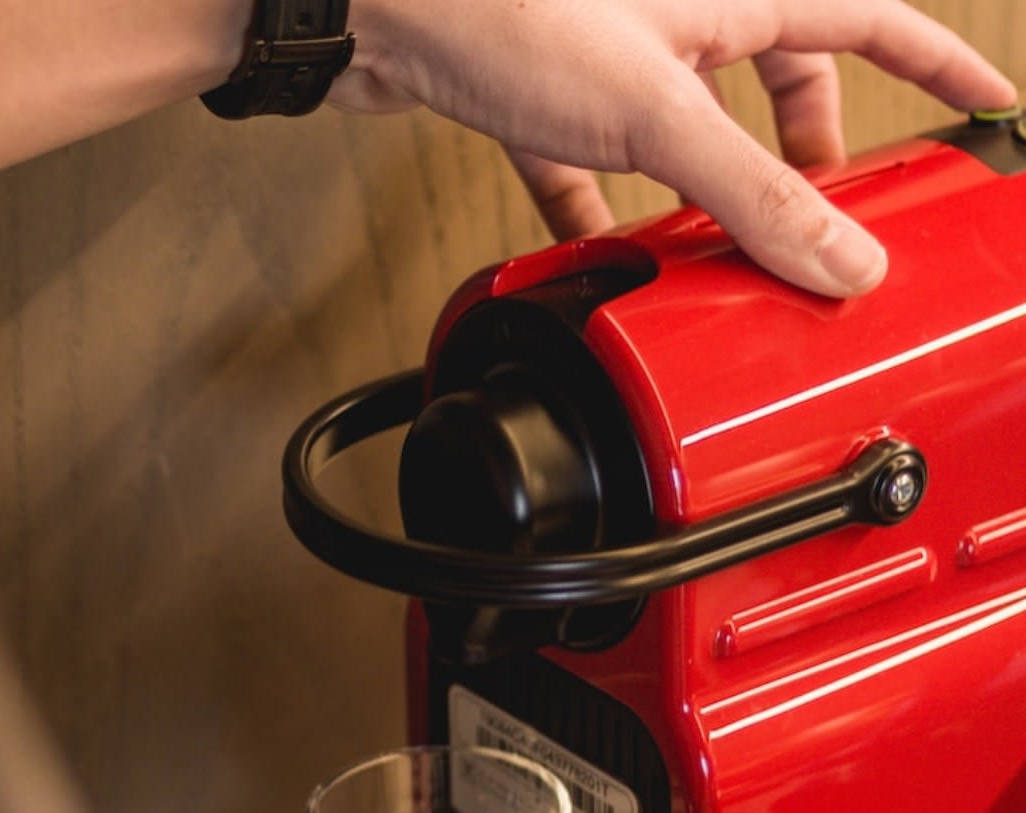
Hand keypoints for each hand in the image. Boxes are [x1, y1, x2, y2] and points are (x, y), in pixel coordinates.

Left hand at [332, 0, 1017, 295]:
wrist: (373, 5)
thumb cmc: (508, 12)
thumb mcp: (659, 113)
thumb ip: (754, 192)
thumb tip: (845, 261)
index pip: (869, 19)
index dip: (933, 64)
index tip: (983, 105)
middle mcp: (674, 13)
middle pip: (775, 73)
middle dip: (804, 144)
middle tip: (818, 210)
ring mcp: (602, 52)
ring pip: (681, 126)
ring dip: (701, 189)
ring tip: (717, 251)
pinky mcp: (535, 93)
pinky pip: (586, 159)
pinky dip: (600, 208)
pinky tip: (600, 255)